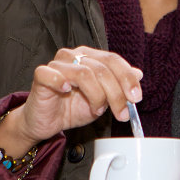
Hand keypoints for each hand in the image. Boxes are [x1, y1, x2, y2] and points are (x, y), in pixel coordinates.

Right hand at [0, 47, 142, 154]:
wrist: (47, 123)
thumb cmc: (72, 108)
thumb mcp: (103, 100)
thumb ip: (118, 86)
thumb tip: (138, 73)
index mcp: (90, 57)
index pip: (113, 60)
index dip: (127, 78)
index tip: (136, 98)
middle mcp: (74, 56)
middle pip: (103, 68)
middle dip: (116, 94)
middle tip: (121, 113)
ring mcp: (57, 64)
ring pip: (85, 73)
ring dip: (96, 96)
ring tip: (96, 110)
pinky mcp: (41, 75)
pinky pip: (52, 74)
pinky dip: (62, 82)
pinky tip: (67, 91)